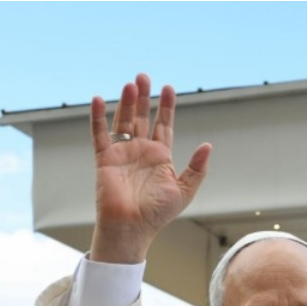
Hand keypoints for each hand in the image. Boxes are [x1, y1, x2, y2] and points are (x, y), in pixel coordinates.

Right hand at [90, 73, 211, 263]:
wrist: (132, 228)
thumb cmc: (158, 214)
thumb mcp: (185, 190)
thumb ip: (197, 168)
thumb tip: (208, 145)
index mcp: (160, 156)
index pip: (164, 125)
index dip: (166, 106)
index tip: (168, 88)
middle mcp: (141, 151)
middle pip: (143, 117)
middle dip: (144, 97)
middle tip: (144, 76)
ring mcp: (122, 153)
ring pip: (124, 120)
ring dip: (127, 102)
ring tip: (131, 84)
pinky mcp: (105, 159)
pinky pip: (99, 134)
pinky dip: (98, 117)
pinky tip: (100, 99)